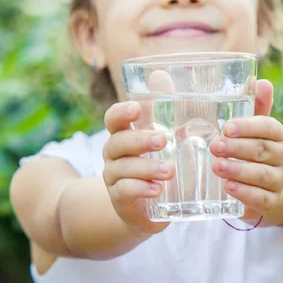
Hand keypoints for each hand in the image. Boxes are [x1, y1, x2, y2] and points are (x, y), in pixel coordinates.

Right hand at [102, 101, 172, 233]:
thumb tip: (160, 74)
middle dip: (139, 139)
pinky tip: (157, 189)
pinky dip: (140, 189)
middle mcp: (114, 154)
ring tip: (169, 171)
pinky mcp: (119, 199)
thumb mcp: (165, 136)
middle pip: (117, 142)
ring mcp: (114, 177)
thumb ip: (164, 108)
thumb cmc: (157, 163)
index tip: (136, 108)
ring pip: (122, 168)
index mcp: (123, 134)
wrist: (149, 208)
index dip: (121, 112)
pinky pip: (124, 191)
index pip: (113, 119)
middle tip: (163, 140)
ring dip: (146, 167)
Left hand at [209, 80, 282, 219]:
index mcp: (278, 134)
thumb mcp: (257, 128)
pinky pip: (261, 198)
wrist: (277, 188)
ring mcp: (279, 180)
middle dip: (237, 148)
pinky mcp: (272, 202)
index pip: (268, 127)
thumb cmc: (258, 150)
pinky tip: (228, 188)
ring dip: (238, 170)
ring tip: (217, 166)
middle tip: (214, 146)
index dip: (248, 126)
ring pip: (261, 175)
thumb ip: (255, 105)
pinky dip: (245, 193)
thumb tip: (256, 78)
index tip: (227, 127)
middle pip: (261, 150)